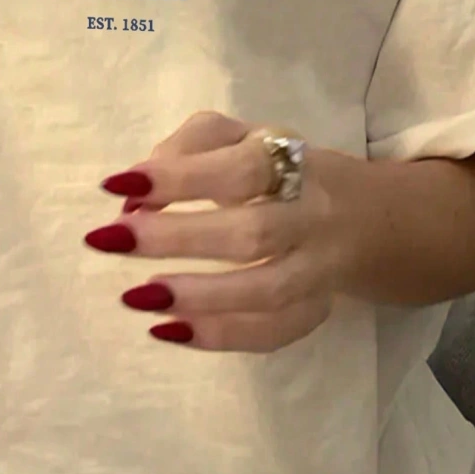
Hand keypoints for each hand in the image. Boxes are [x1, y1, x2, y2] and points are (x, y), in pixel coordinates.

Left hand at [85, 112, 366, 352]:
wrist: (363, 216)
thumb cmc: (276, 169)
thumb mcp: (238, 138)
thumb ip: (186, 150)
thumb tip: (137, 197)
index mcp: (289, 159)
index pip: (240, 168)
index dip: (179, 177)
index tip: (117, 185)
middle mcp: (312, 214)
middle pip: (253, 233)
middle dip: (177, 238)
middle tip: (111, 239)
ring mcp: (319, 268)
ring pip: (267, 291)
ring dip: (199, 296)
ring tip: (135, 294)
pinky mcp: (317, 310)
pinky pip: (273, 332)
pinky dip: (221, 335)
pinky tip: (168, 328)